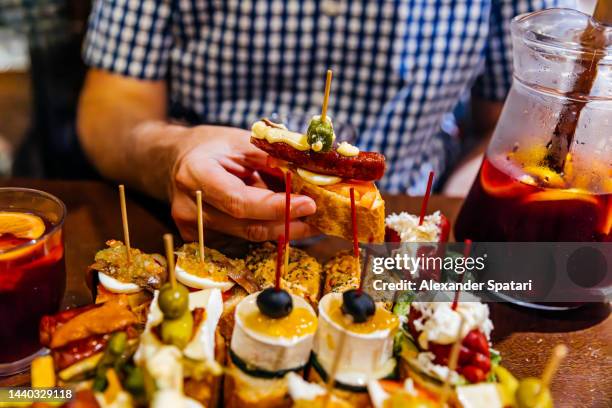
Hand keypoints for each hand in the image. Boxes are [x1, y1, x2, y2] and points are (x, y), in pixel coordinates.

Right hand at [170, 125, 318, 240]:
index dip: (276, 207)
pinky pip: (240, 239)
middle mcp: (189, 206)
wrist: (176, 160)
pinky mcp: (198, 240)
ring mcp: (191, 228)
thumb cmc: (211, 147)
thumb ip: (270, 159)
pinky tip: (285, 223)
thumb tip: (307, 176)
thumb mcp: (240, 141)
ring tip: (310, 221)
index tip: (308, 205)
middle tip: (318, 218)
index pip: (240, 201)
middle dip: (287, 223)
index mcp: (196, 174)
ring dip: (282, 229)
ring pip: (247, 236)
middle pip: (246, 226)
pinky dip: (265, 231)